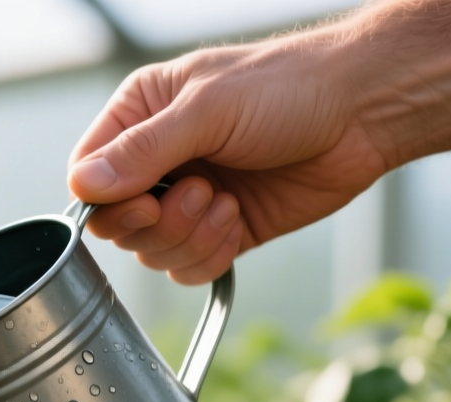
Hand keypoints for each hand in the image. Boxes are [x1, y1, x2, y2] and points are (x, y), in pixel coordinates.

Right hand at [68, 40, 391, 284]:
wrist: (365, 110)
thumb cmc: (291, 86)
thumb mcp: (208, 109)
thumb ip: (143, 151)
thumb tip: (85, 187)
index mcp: (141, 116)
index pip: (88, 174)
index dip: (106, 202)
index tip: (142, 204)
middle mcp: (160, 159)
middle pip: (117, 222)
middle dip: (155, 223)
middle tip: (196, 195)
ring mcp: (190, 197)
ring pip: (152, 251)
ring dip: (187, 238)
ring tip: (224, 203)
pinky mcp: (223, 229)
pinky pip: (189, 267)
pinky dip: (208, 256)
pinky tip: (236, 222)